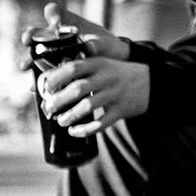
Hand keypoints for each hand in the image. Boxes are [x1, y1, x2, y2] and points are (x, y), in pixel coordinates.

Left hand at [37, 2, 149, 135]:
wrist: (150, 82)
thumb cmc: (116, 74)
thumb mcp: (101, 64)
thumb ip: (80, 70)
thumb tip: (46, 83)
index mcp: (98, 63)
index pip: (72, 67)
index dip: (55, 78)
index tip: (44, 87)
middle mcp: (106, 77)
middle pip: (77, 89)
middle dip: (58, 100)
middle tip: (47, 107)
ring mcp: (114, 94)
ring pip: (87, 107)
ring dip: (70, 116)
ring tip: (60, 121)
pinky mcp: (121, 110)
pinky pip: (101, 123)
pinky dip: (85, 130)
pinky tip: (74, 132)